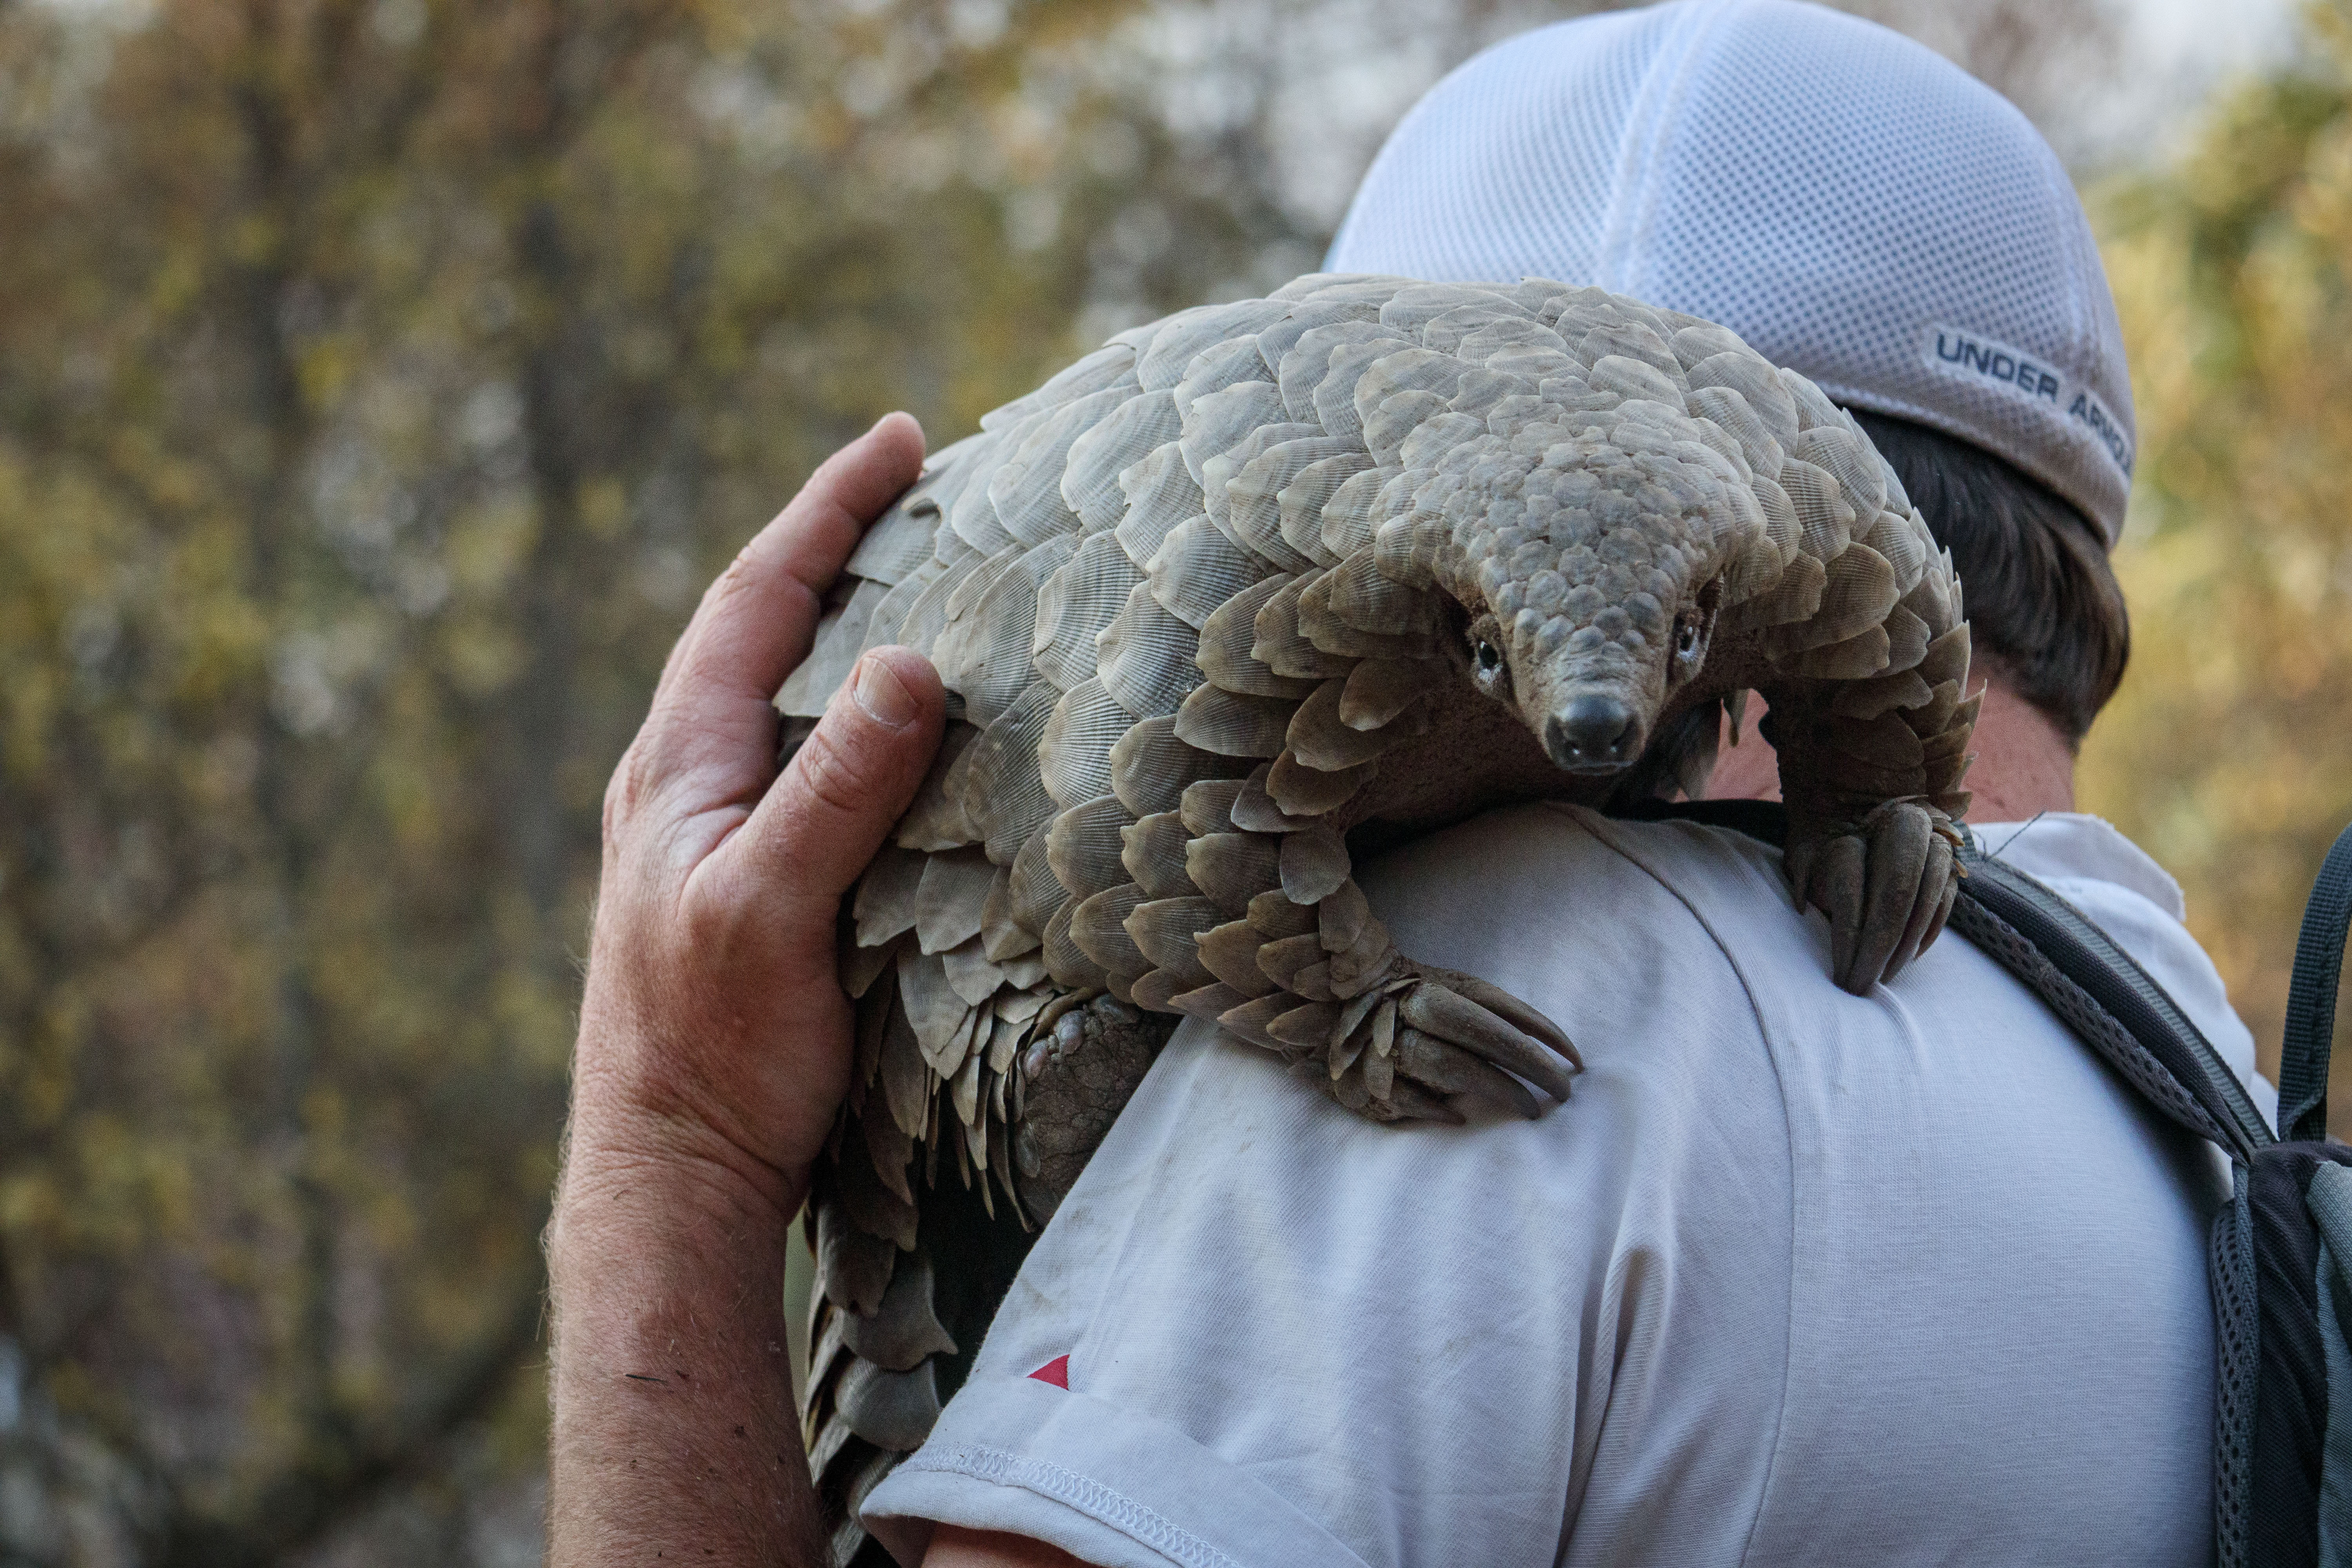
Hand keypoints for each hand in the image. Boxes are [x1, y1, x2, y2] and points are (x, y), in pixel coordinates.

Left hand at [572, 410, 943, 1212]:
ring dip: (842, 625)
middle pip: (760, 627)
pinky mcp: (741, 882)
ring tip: (918, 580)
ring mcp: (708, 833)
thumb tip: (908, 663)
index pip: (756, 598)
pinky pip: (798, 757)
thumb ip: (836, 789)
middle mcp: (684, 782)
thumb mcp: (772, 909)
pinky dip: (850, 709)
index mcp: (680, 765)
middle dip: (835, 546)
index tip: (897, 441)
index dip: (826, 511)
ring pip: (778, 692)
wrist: (668, 1174)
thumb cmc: (713, 1052)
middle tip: (916, 488)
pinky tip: (895, 726)